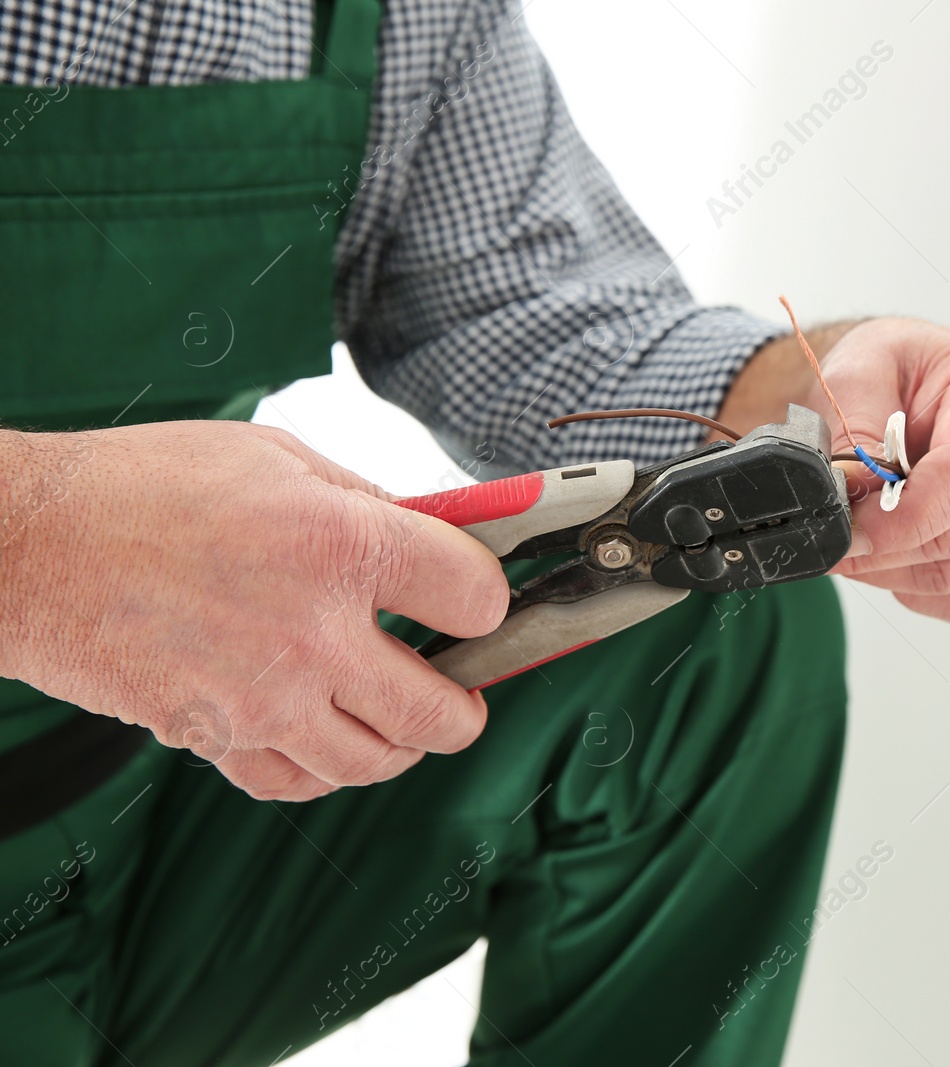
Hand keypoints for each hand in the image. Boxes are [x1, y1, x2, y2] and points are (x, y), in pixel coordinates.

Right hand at [0, 422, 509, 800]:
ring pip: (375, 761)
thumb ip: (370, 502)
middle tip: (463, 688)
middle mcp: (313, 635)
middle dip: (466, 704)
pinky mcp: (213, 738)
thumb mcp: (278, 458)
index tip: (476, 600)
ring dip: (403, 742)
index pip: (473, 596)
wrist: (26, 547)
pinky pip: (297, 783)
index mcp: (341, 546)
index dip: (487, 597)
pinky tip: (327, 733)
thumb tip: (439, 530)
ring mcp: (263, 700)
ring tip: (400, 714)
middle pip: (439, 712)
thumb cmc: (146, 485)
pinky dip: (326, 767)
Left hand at [810, 318, 949, 620]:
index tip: (857, 528)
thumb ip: (856, 430)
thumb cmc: (891, 372)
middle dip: (888, 545)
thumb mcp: (856, 374)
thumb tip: (858, 489)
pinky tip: (888, 557)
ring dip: (892, 569)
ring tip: (851, 539)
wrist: (898, 388)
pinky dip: (915, 590)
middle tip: (832, 534)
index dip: (914, 512)